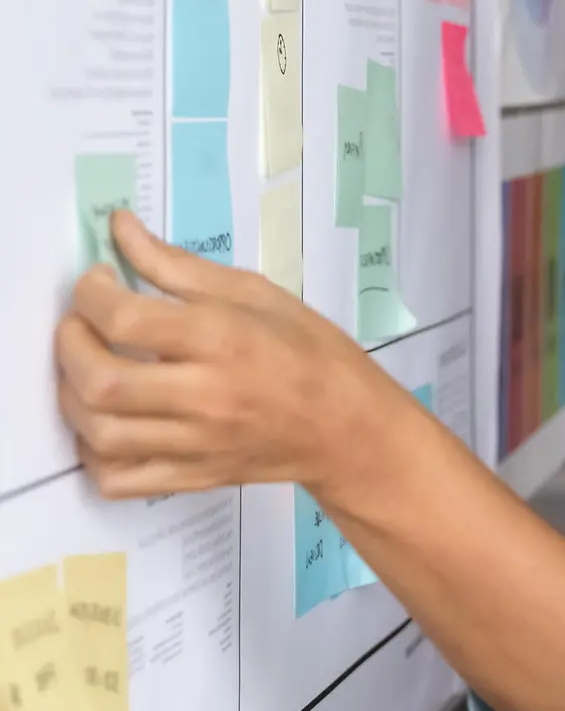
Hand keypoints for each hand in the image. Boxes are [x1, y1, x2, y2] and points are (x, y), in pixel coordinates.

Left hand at [54, 211, 398, 499]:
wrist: (348, 429)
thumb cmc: (313, 354)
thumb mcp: (257, 294)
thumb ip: (179, 266)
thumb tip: (121, 231)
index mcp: (224, 339)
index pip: (126, 319)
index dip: (92, 294)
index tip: (97, 282)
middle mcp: (205, 395)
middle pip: (101, 381)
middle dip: (70, 345)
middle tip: (81, 323)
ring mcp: (196, 443)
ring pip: (99, 432)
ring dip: (73, 395)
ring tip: (89, 368)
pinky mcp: (192, 477)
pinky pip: (118, 478)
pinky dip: (92, 453)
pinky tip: (105, 422)